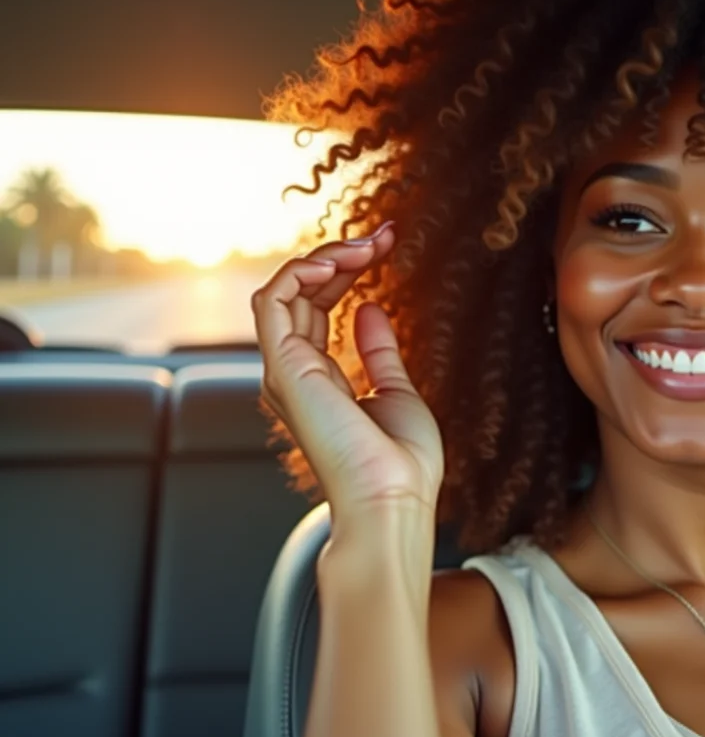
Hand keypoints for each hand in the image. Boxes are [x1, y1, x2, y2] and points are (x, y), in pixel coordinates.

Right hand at [253, 222, 442, 519]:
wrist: (393, 500)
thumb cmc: (400, 464)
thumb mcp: (396, 391)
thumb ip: (378, 351)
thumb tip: (371, 308)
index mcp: (319, 379)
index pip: (318, 305)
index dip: (348, 270)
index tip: (386, 245)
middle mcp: (295, 372)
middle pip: (301, 292)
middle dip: (340, 255)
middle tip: (382, 236)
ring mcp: (285, 370)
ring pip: (283, 289)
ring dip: (325, 257)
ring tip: (368, 246)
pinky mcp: (284, 368)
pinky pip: (273, 300)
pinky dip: (302, 272)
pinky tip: (342, 262)